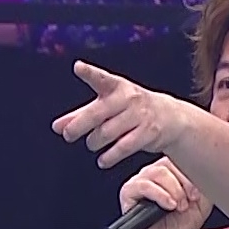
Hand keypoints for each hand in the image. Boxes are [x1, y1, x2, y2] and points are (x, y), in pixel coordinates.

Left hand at [54, 61, 201, 168]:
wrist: (171, 117)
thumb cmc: (132, 109)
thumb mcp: (108, 106)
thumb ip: (81, 115)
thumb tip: (56, 127)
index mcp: (116, 86)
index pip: (101, 78)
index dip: (89, 73)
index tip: (78, 67)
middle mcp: (129, 98)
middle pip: (97, 113)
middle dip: (78, 126)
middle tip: (68, 135)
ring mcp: (140, 115)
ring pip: (108, 132)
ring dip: (94, 142)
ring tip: (92, 144)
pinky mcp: (149, 132)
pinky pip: (124, 147)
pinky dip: (110, 156)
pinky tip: (103, 161)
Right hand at [116, 159, 213, 228]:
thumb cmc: (177, 226)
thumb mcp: (201, 204)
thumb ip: (205, 185)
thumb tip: (210, 170)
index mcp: (172, 173)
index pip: (181, 156)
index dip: (192, 174)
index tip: (197, 194)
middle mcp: (156, 173)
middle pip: (170, 162)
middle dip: (184, 184)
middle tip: (188, 202)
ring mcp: (141, 179)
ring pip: (158, 172)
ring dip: (174, 191)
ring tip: (178, 207)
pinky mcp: (129, 190)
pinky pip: (144, 185)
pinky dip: (160, 195)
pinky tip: (168, 206)